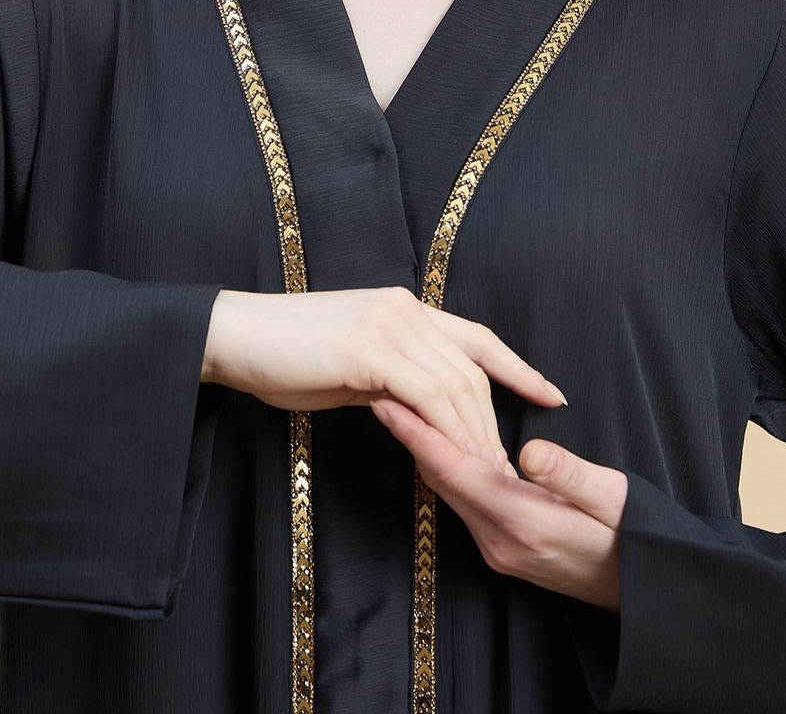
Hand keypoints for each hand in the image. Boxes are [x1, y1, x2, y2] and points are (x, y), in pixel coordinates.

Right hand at [201, 286, 566, 473]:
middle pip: (471, 370)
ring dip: (474, 435)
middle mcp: (406, 310)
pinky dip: (445, 430)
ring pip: (455, 385)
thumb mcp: (350, 364)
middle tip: (505, 468)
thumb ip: (391, 379)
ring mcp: (390, 325)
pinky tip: (451, 459)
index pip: (477, 338)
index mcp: (405, 309)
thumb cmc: (285, 355)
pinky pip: (426, 396)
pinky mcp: (371, 349)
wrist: (235, 336)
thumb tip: (419, 411)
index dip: (518, 367)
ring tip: (485, 476)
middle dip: (494, 423)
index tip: (550, 394)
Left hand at [369, 396, 626, 612]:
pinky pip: (462, 501)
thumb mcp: (617, 500)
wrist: (647, 597)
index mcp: (525, 522)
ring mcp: (498, 548)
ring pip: (448, 490)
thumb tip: (530, 450)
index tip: (388, 402)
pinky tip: (439, 442)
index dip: (417, 434)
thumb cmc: (640, 542)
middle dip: (410, 434)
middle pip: (441, 480)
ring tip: (403, 407)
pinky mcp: (502, 547)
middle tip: (383, 389)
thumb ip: (571, 476)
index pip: (455, 471)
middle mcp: (500, 540)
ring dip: (424, 450)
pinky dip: (446, 468)